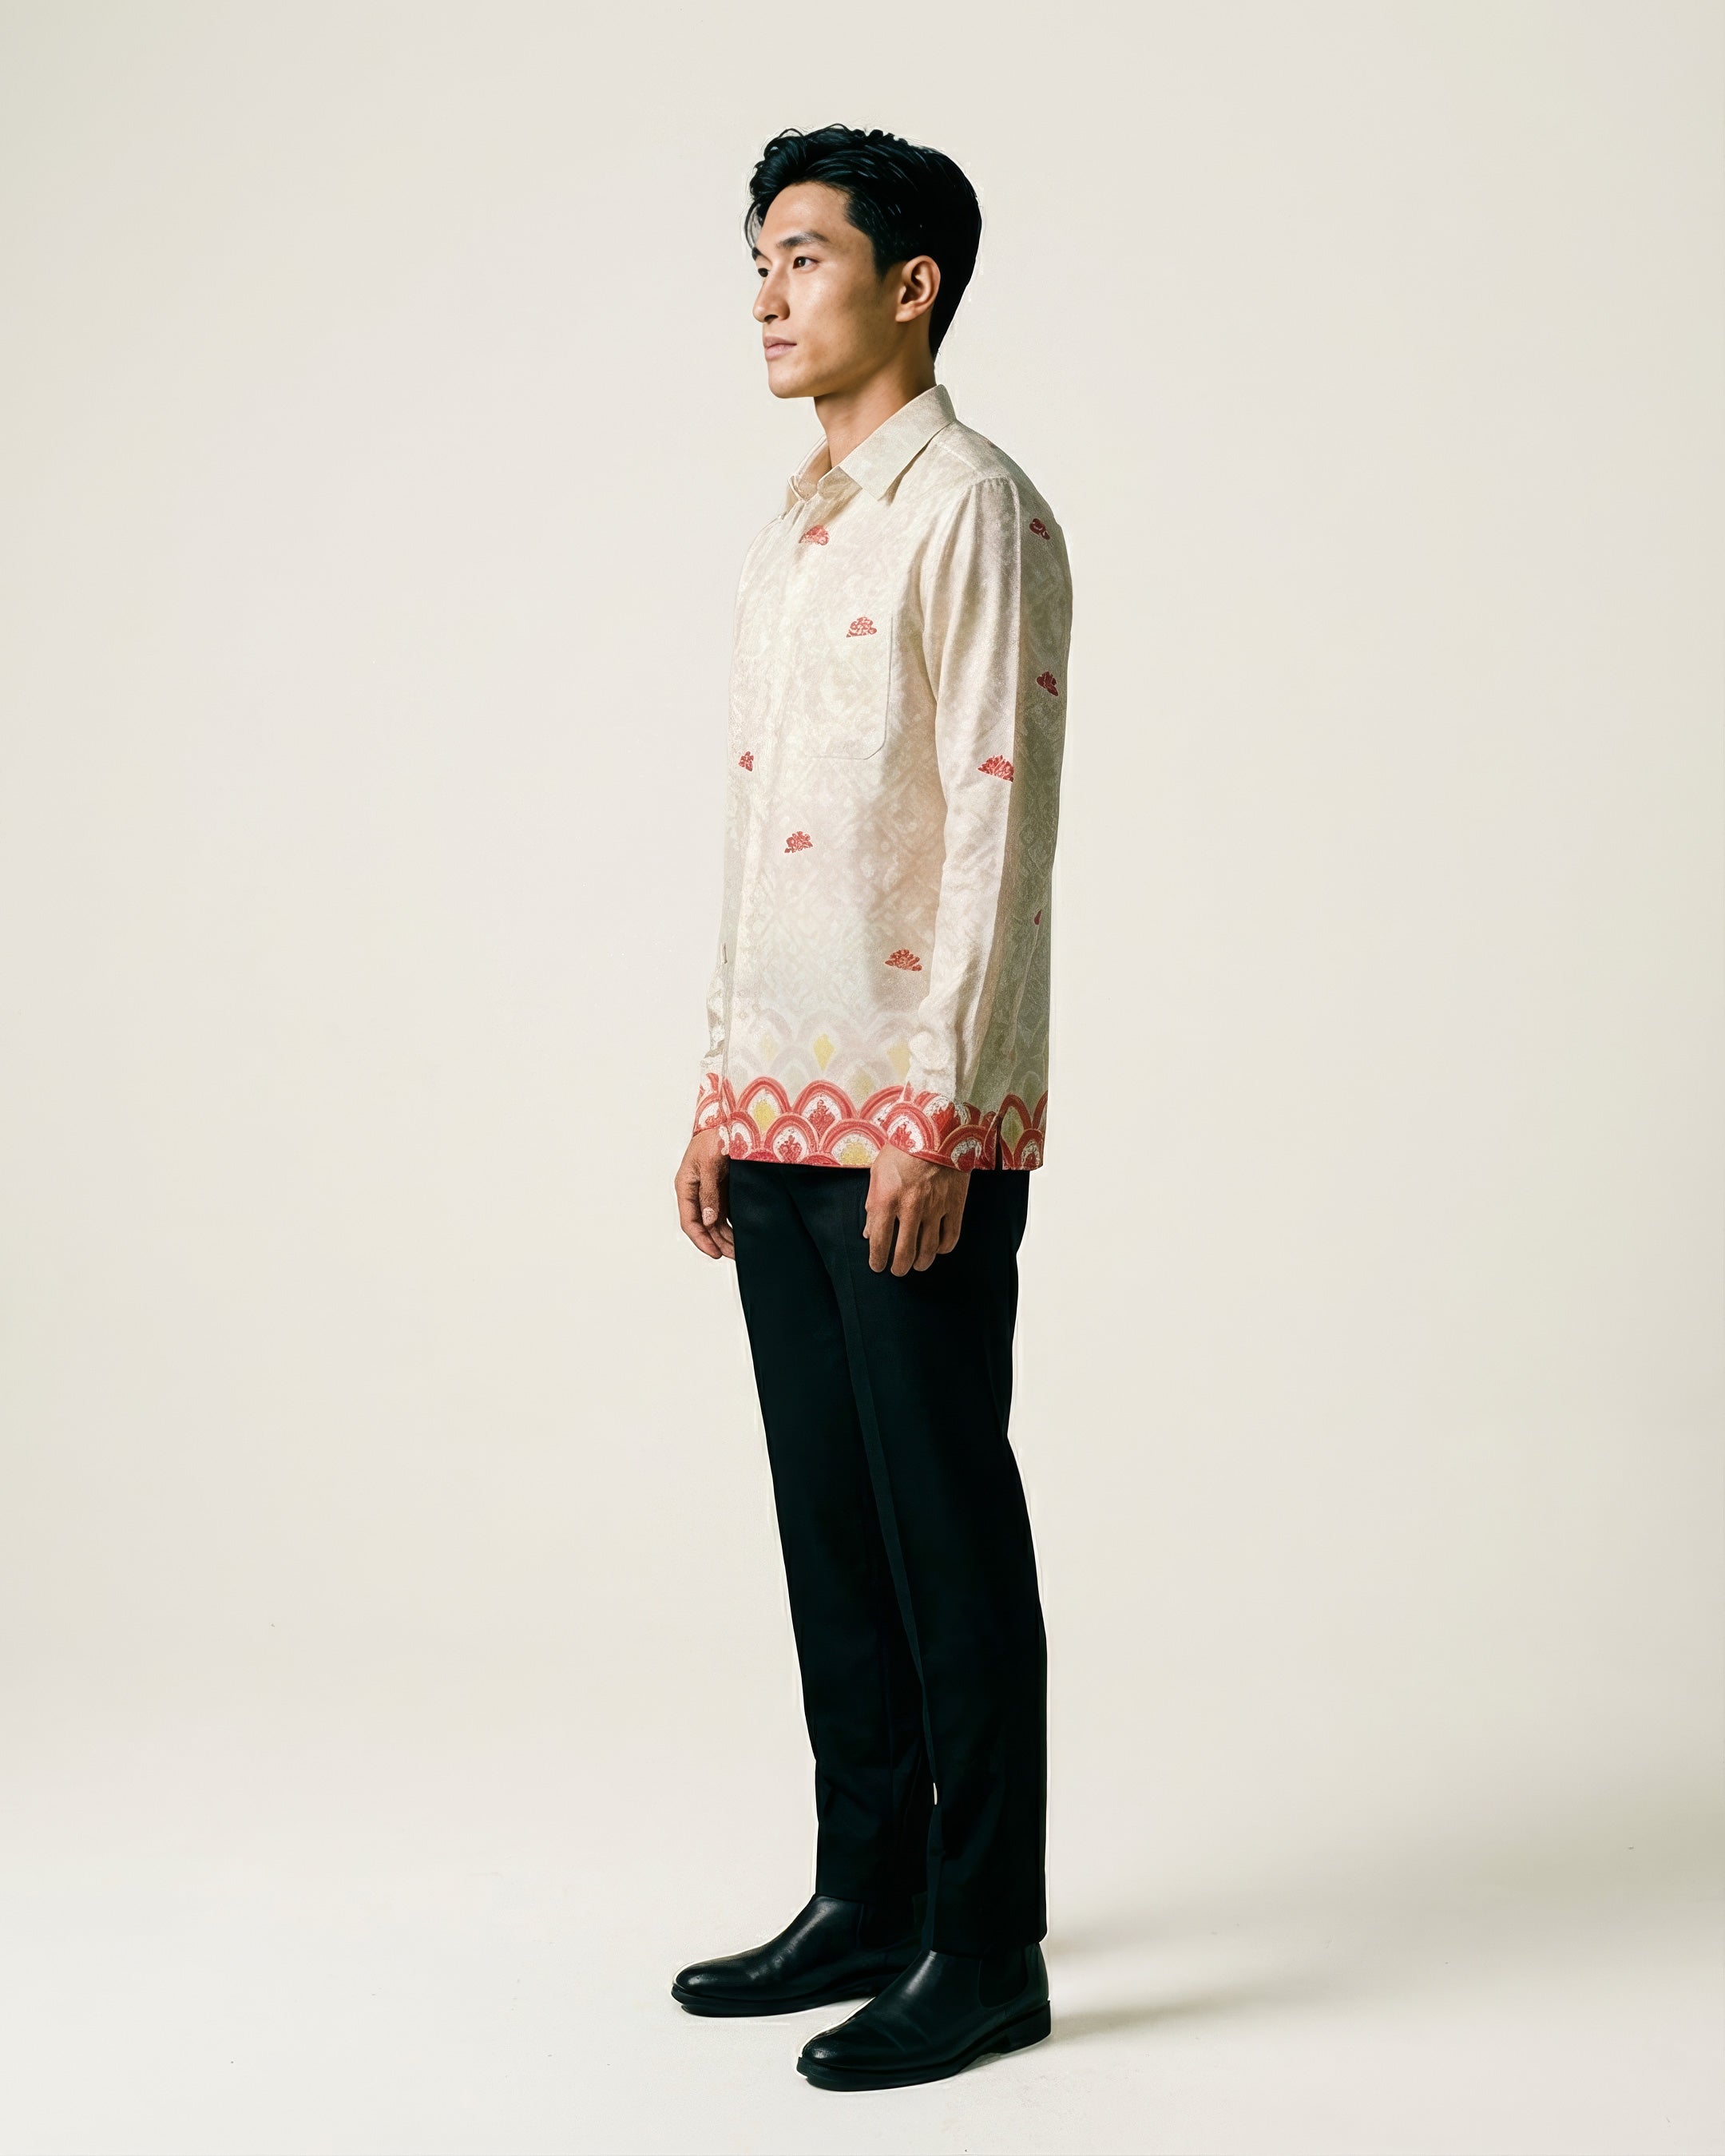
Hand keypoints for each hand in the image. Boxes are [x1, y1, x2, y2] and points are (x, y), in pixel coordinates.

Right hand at [675, 1127, 733, 1259]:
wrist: (730, 1118)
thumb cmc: (714, 1136)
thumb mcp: (709, 1164)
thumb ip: (709, 1193)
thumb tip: (708, 1220)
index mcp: (686, 1186)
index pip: (690, 1221)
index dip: (702, 1240)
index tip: (715, 1253)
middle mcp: (696, 1192)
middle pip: (704, 1225)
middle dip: (718, 1242)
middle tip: (734, 1255)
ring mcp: (710, 1190)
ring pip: (716, 1221)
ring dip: (726, 1236)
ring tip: (740, 1249)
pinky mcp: (723, 1187)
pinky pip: (726, 1211)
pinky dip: (733, 1224)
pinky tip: (743, 1233)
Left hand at [863, 1143, 969, 1274]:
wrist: (937, 1128)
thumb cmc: (903, 1147)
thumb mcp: (878, 1171)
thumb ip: (872, 1203)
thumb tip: (869, 1232)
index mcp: (887, 1199)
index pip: (879, 1242)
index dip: (877, 1260)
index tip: (877, 1266)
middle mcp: (910, 1208)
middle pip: (904, 1253)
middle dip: (899, 1268)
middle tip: (897, 1270)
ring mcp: (935, 1208)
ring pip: (929, 1250)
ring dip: (921, 1262)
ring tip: (917, 1264)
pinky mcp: (955, 1205)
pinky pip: (951, 1237)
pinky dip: (943, 1248)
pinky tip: (938, 1249)